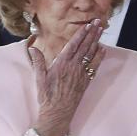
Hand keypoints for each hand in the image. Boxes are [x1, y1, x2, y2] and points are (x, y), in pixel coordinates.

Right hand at [29, 20, 104, 135]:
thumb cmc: (47, 96)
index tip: (88, 25)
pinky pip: (95, 66)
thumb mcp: (39, 78)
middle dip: (92, 33)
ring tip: (101, 31)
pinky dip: (99, 57)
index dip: (81, 33)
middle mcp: (73, 67)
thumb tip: (32, 48)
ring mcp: (81, 74)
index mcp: (61, 63)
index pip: (74, 44)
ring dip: (97, 41)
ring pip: (91, 54)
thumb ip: (38, 62)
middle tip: (98, 22)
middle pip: (85, 46)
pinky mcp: (86, 81)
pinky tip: (103, 49)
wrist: (57, 113)